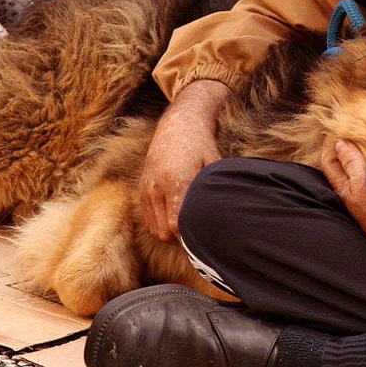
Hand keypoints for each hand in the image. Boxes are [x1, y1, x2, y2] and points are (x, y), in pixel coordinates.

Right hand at [138, 80, 230, 241]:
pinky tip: (176, 221)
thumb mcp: (213, 165)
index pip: (176, 225)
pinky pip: (147, 218)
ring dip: (169, 235)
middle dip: (180, 241)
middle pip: (164, 232)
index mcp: (176, 181)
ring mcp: (146, 188)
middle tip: (198, 240)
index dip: (189, 239)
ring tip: (188, 232)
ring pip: (154, 228)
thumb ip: (212, 192)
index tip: (202, 242)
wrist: (178, 124)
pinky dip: (159, 225)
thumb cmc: (201, 145)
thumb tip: (223, 219)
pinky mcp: (141, 188)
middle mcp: (156, 187)